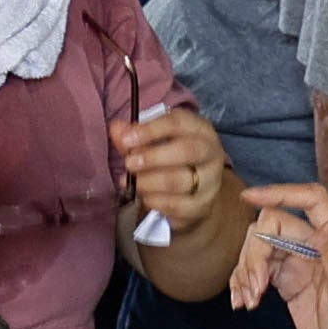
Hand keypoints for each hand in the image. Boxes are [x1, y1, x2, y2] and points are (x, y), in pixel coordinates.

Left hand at [111, 100, 230, 234]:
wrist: (196, 193)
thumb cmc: (172, 159)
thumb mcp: (154, 141)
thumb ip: (134, 135)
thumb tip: (117, 129)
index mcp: (199, 129)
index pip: (178, 122)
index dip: (150, 130)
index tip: (127, 140)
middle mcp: (210, 152)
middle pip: (187, 150)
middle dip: (153, 157)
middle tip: (129, 163)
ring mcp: (210, 181)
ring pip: (181, 181)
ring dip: (150, 182)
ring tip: (132, 183)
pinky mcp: (203, 206)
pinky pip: (177, 205)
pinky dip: (155, 201)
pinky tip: (144, 197)